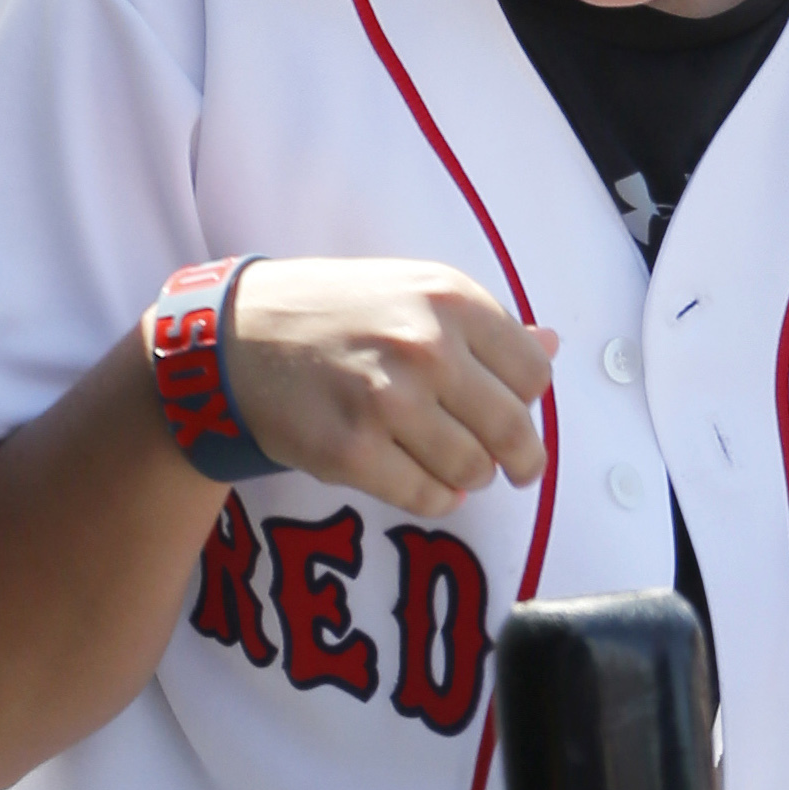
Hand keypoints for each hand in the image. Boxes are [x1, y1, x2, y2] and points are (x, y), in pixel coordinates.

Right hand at [219, 257, 556, 515]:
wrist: (237, 339)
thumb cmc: (332, 313)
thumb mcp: (411, 290)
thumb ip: (482, 324)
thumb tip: (551, 344)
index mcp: (450, 301)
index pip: (533, 372)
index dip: (529, 402)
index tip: (516, 416)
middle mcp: (426, 348)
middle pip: (511, 429)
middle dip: (519, 459)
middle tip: (514, 470)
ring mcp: (388, 403)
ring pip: (471, 469)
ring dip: (469, 477)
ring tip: (453, 467)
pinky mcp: (352, 453)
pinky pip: (426, 497)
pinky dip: (436, 499)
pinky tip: (425, 484)